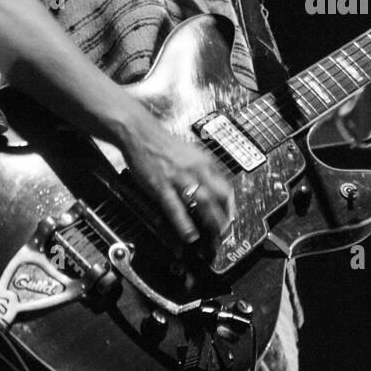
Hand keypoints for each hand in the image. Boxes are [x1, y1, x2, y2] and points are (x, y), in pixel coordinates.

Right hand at [119, 108, 234, 250]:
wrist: (141, 133)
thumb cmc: (164, 145)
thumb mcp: (191, 154)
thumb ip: (203, 170)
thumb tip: (214, 187)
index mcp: (204, 162)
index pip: (225, 187)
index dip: (230, 206)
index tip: (229, 218)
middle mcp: (196, 169)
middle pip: (219, 196)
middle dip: (224, 217)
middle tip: (225, 232)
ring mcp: (179, 178)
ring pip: (202, 201)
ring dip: (210, 221)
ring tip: (213, 237)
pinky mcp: (161, 186)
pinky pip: (176, 207)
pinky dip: (184, 223)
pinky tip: (189, 235)